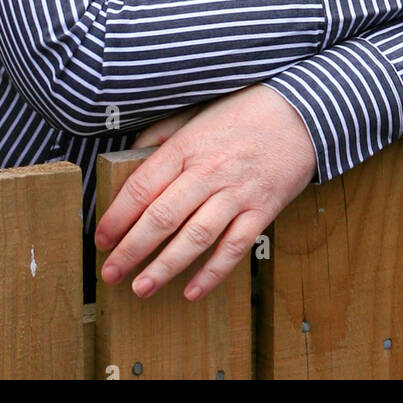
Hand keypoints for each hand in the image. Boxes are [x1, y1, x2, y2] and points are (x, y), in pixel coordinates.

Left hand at [95, 84, 316, 301]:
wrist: (302, 110)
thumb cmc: (244, 111)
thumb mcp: (197, 112)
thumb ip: (162, 133)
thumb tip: (129, 156)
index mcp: (187, 146)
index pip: (142, 186)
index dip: (117, 216)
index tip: (100, 238)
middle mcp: (209, 171)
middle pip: (162, 217)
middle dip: (131, 249)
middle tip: (109, 274)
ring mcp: (237, 193)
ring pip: (194, 237)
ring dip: (165, 267)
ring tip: (141, 289)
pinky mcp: (262, 209)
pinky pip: (234, 248)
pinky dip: (212, 273)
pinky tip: (192, 291)